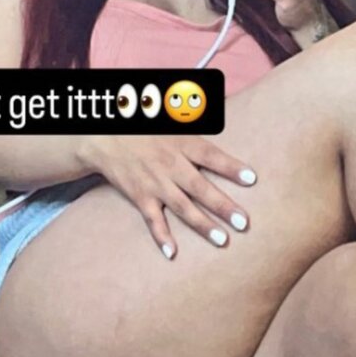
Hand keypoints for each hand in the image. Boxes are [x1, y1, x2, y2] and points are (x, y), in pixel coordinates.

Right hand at [78, 134, 256, 259]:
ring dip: (202, 225)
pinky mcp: (140, 197)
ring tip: (222, 240)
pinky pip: (152, 220)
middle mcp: (170, 165)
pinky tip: (172, 253)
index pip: (210, 156)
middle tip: (244, 222)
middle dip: (223, 206)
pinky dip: (161, 236)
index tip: (252, 179)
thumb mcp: (170, 118)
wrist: (103, 136)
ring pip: (182, 207)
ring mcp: (155, 183)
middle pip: (200, 188)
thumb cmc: (144, 126)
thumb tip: (213, 103)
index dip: (230, 167)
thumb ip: (194, 117)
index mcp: (181, 143)